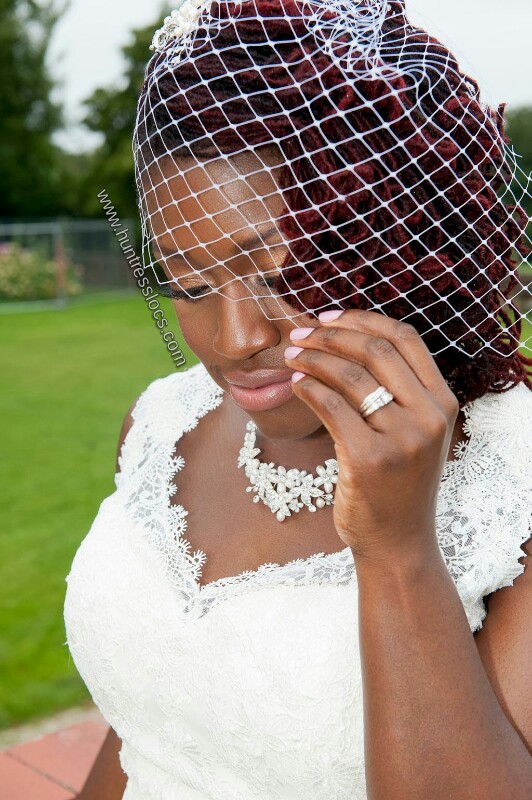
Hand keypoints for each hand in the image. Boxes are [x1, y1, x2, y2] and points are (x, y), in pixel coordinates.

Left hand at [284, 310, 458, 560]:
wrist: (398, 541)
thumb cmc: (398, 483)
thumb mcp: (415, 433)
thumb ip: (398, 391)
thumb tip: (346, 340)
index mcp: (442, 402)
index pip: (405, 339)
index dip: (363, 320)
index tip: (329, 317)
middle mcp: (428, 416)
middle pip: (375, 351)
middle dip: (330, 336)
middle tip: (299, 335)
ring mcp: (401, 438)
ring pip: (350, 376)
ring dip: (312, 359)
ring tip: (291, 357)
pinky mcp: (369, 458)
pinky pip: (330, 406)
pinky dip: (308, 388)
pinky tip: (295, 384)